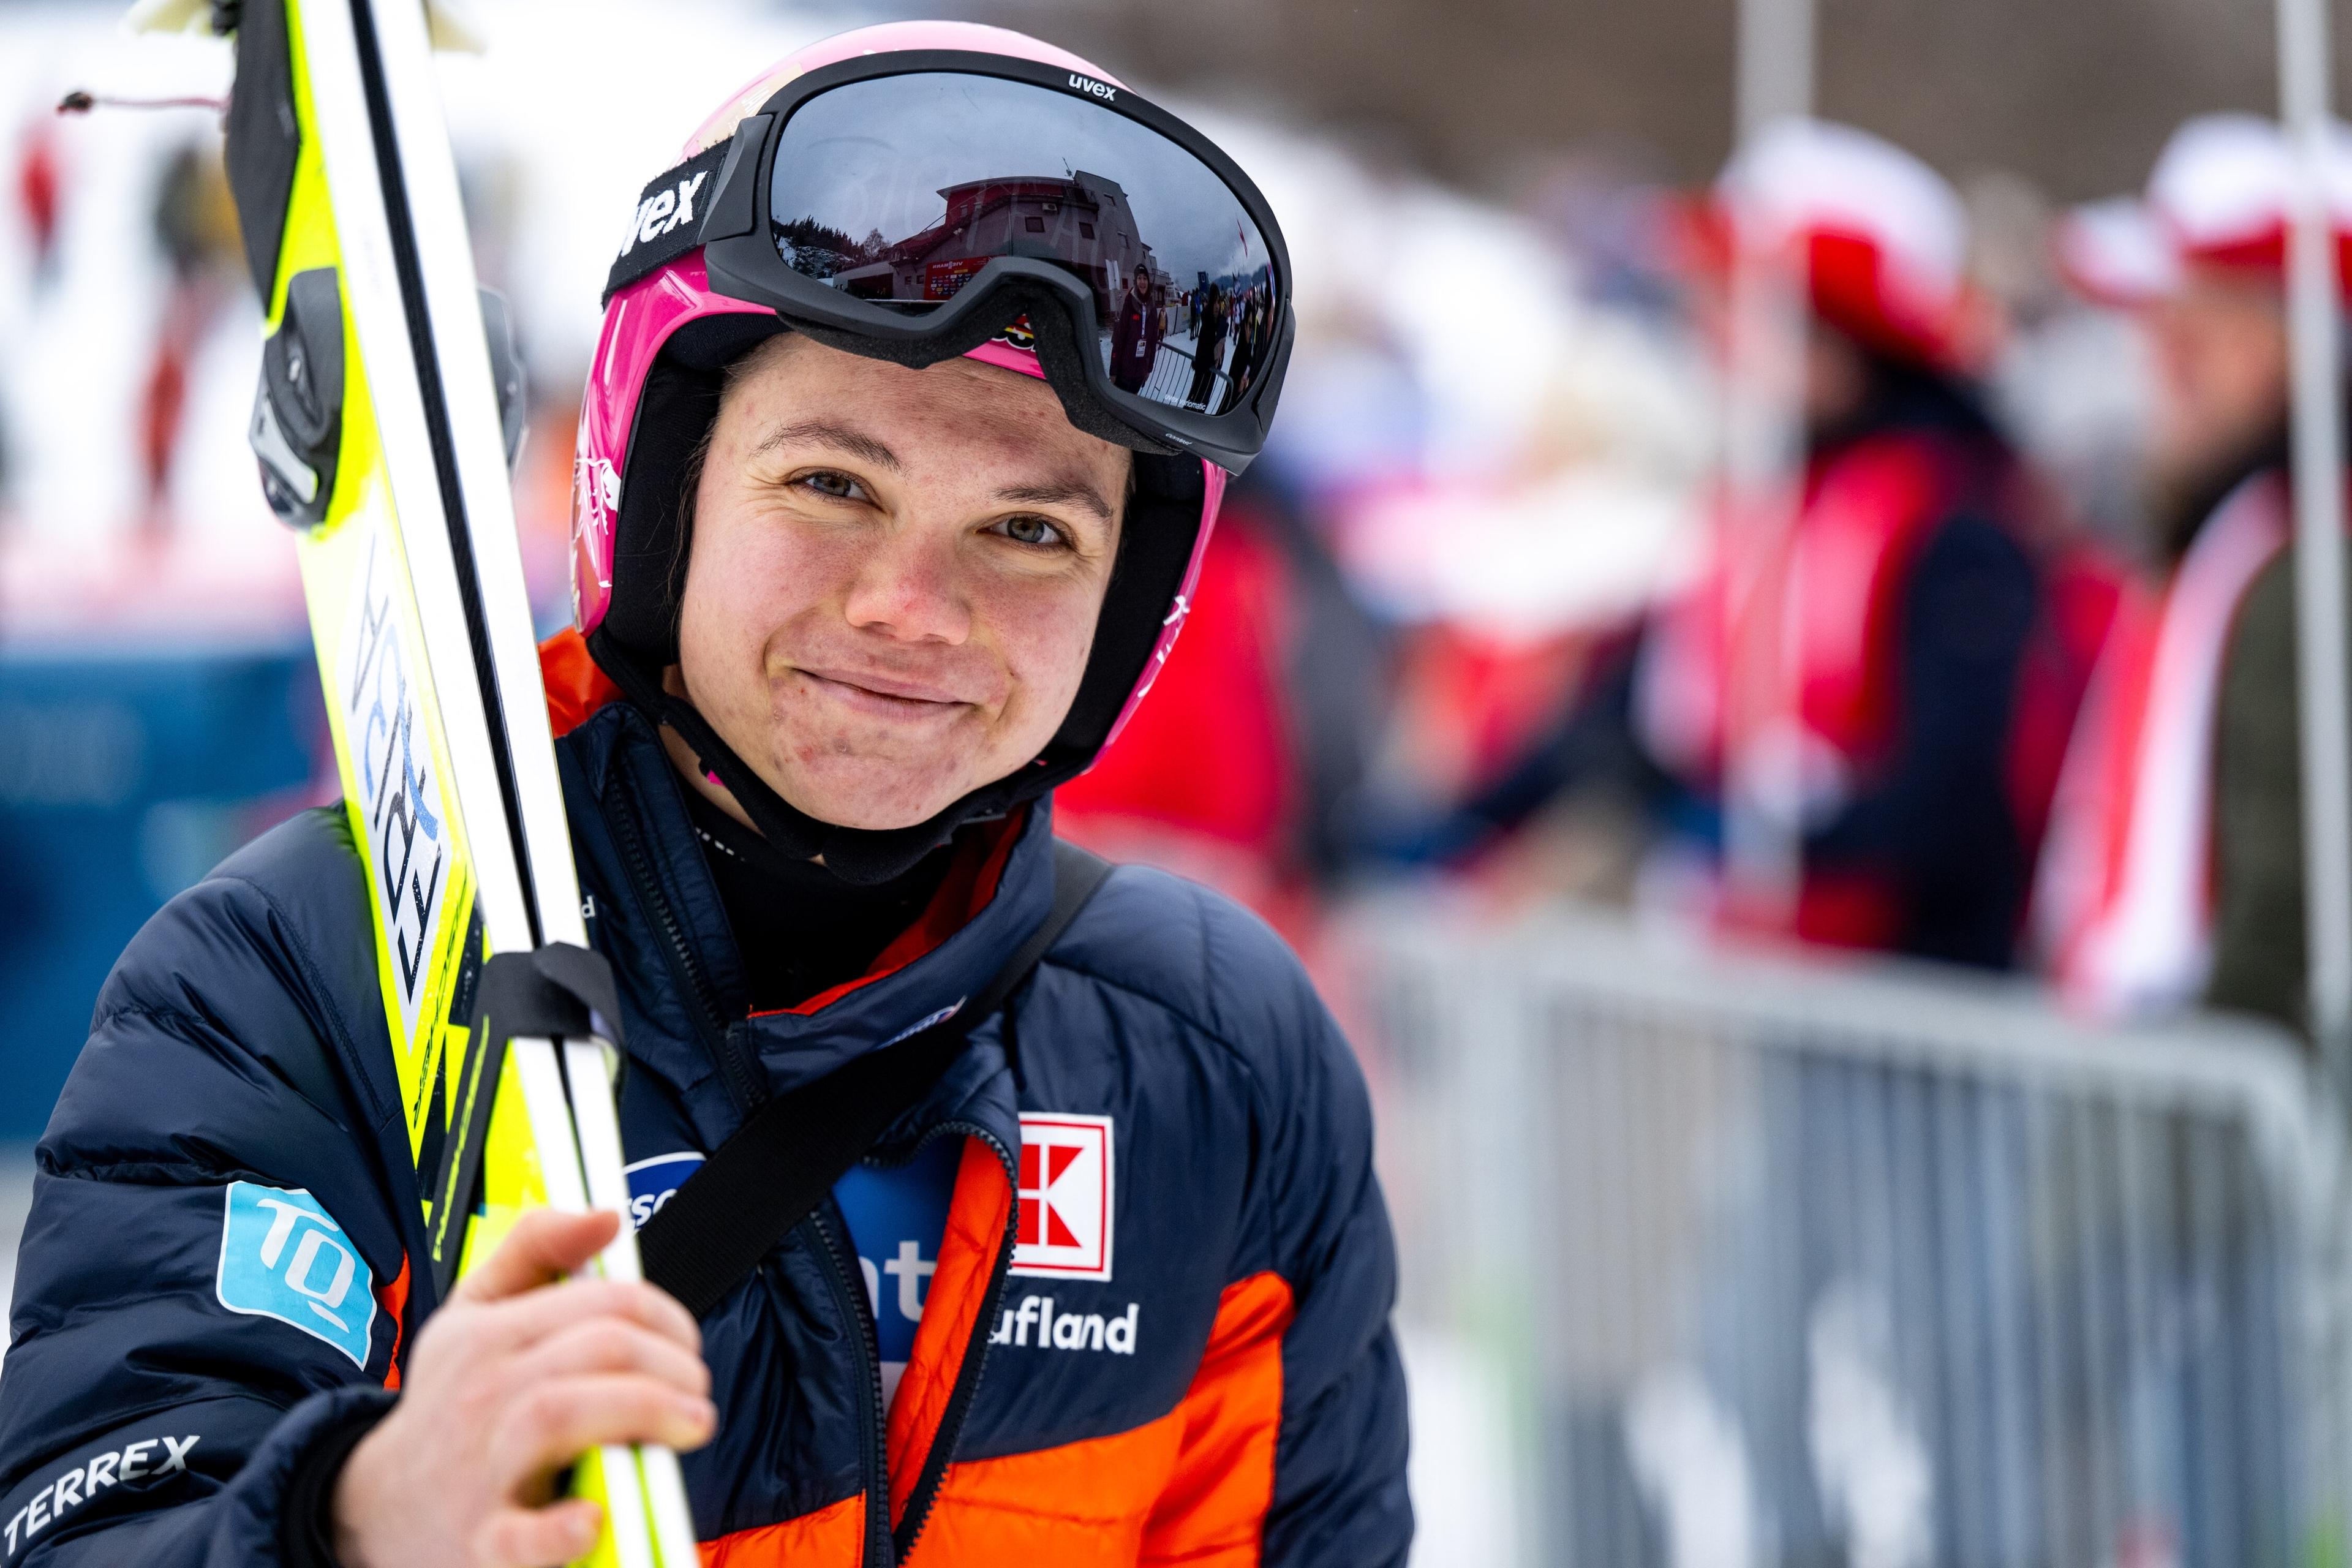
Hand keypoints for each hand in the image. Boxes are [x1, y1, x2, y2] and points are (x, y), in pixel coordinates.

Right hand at [331, 1209, 714, 1567]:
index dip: (665, 1315)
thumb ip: (535, 1248)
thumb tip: (604, 1214)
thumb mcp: (473, 1311)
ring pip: (562, 1414)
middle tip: (697, 1391)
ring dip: (644, 1412)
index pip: (601, 1302)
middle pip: (597, 1349)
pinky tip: (598, 1515)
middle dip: (670, 1363)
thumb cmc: (447, 1402)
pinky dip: (564, 1529)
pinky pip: (521, 1537)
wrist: (374, 1506)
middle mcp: (482, 1395)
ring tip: (689, 1425)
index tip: (686, 1343)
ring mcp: (478, 1470)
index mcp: (489, 1336)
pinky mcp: (479, 1543)